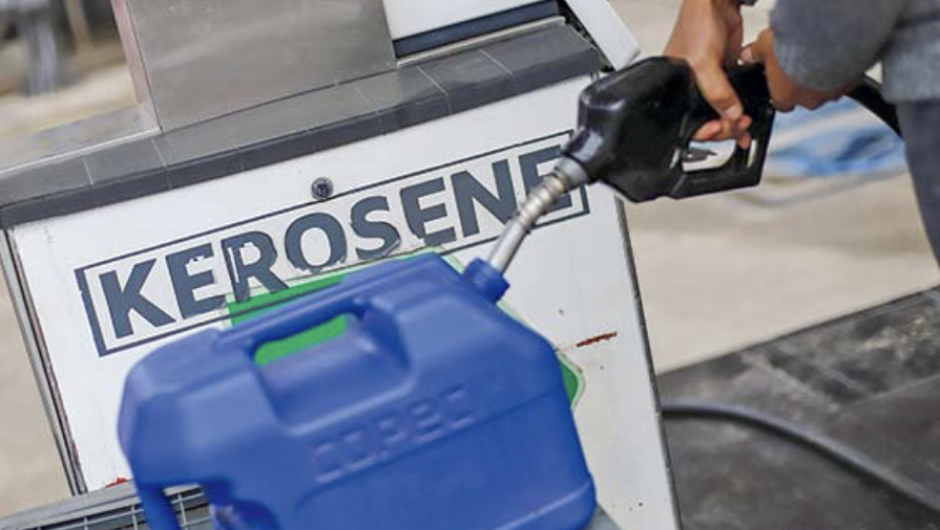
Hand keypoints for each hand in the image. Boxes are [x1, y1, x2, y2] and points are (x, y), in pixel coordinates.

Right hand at [665, 0, 751, 147]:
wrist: (717, 3)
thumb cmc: (697, 23)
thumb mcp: (703, 61)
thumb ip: (718, 91)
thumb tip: (731, 114)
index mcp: (675, 88)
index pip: (687, 121)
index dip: (705, 130)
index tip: (722, 129)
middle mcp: (691, 87)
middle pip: (707, 119)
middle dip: (724, 127)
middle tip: (738, 127)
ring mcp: (710, 81)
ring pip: (721, 111)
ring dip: (734, 120)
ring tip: (745, 124)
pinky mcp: (725, 74)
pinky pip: (732, 98)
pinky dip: (741, 108)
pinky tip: (748, 111)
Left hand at [741, 29, 848, 111]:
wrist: (828, 40)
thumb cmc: (795, 47)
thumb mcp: (765, 45)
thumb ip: (755, 53)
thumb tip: (747, 55)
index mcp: (784, 97)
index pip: (780, 103)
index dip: (780, 92)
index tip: (780, 82)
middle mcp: (808, 101)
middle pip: (803, 98)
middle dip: (802, 84)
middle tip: (800, 65)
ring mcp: (830, 94)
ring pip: (825, 90)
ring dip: (822, 78)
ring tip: (819, 59)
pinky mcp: (850, 84)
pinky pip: (844, 81)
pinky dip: (840, 72)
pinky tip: (836, 57)